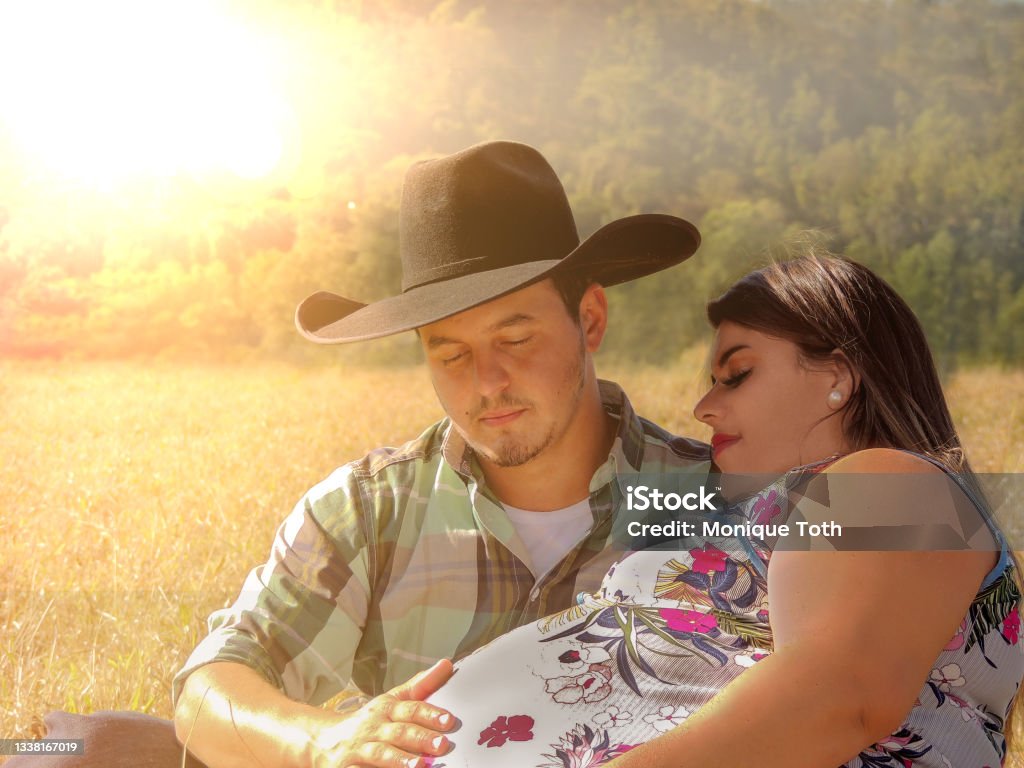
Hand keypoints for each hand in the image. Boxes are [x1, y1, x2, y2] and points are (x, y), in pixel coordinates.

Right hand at [307, 659, 455, 767]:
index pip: (410, 708)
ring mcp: (359, 749)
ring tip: (420, 766)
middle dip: (420, 738)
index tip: (449, 720)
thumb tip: (447, 665)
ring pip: (380, 753)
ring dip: (399, 760)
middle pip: (399, 732)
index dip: (429, 714)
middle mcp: (373, 727)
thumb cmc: (368, 721)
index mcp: (386, 709)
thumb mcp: (392, 700)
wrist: (323, 740)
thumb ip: (420, 686)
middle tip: (442, 745)